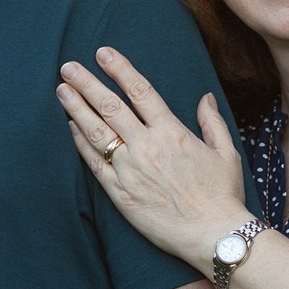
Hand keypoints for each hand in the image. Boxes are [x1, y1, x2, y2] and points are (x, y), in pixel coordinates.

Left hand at [59, 46, 251, 268]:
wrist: (213, 234)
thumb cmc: (223, 195)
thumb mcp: (226, 153)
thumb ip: (212, 122)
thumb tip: (204, 97)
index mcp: (171, 132)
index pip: (139, 90)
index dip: (119, 68)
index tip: (103, 53)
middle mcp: (146, 147)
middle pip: (110, 106)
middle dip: (87, 83)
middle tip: (68, 66)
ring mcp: (130, 170)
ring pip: (96, 132)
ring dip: (76, 108)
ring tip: (62, 90)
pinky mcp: (120, 194)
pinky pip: (95, 164)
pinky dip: (80, 143)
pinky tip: (71, 127)